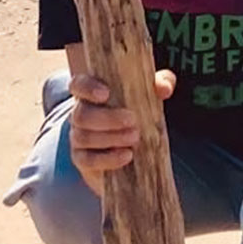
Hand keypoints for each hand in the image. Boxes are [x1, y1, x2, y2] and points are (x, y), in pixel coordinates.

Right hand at [69, 69, 175, 195]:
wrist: (130, 147)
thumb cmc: (135, 110)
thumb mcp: (148, 95)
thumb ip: (159, 84)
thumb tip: (164, 88)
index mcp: (91, 94)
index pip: (78, 85)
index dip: (87, 88)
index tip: (105, 94)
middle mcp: (79, 114)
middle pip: (81, 115)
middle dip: (108, 118)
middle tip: (133, 120)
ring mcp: (78, 137)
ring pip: (83, 137)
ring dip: (110, 138)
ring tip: (135, 137)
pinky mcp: (82, 159)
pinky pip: (88, 160)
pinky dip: (108, 159)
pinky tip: (127, 155)